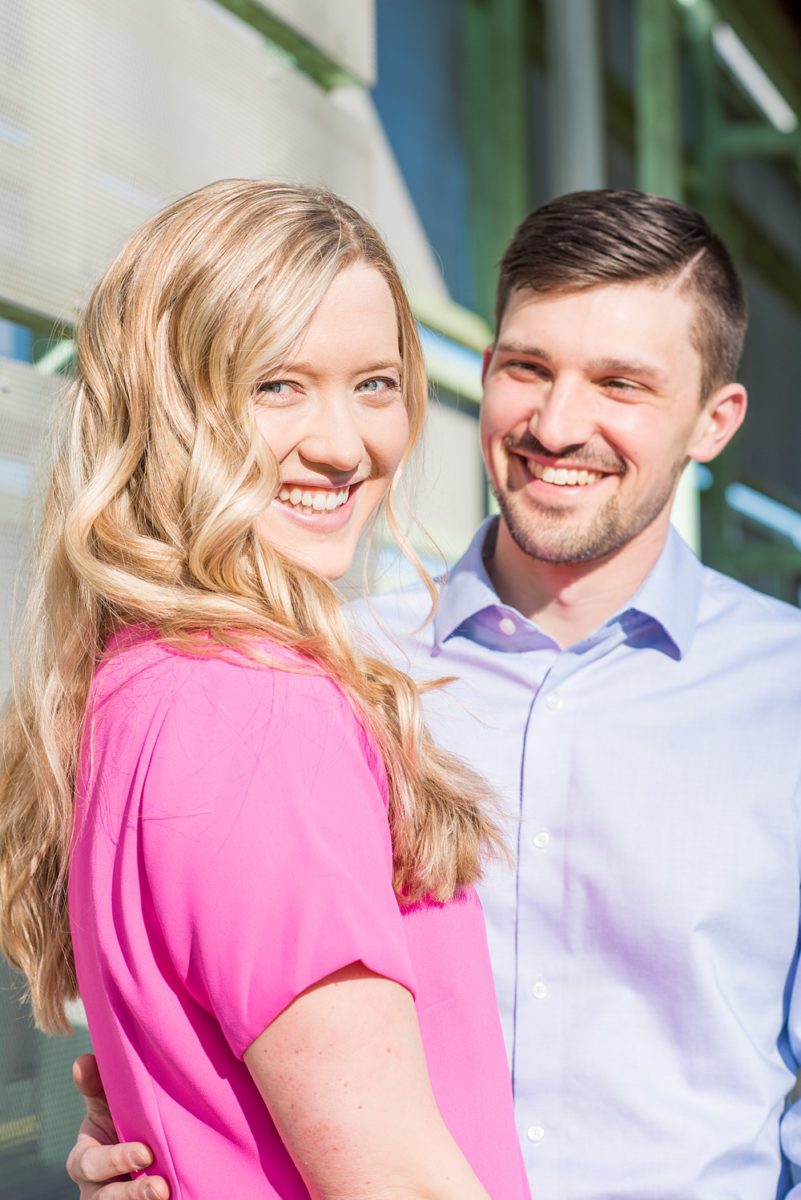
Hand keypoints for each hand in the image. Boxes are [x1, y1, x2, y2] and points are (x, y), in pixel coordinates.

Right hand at [66, 1054, 169, 1199]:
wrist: (144, 1149)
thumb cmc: (120, 1121)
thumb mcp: (106, 1104)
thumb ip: (96, 1085)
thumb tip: (82, 1061)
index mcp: (84, 1160)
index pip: (90, 1164)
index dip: (115, 1160)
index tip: (145, 1153)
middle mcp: (94, 1189)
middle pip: (106, 1198)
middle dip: (132, 1194)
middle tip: (160, 1187)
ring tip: (167, 1194)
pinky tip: (179, 1197)